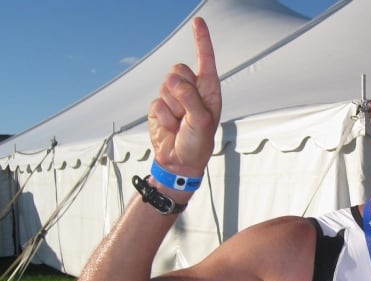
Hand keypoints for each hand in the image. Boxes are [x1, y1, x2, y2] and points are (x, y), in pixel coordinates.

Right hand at [148, 17, 221, 176]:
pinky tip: (170, 128)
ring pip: (166, 86)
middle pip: (179, 70)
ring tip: (180, 123)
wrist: (179, 163)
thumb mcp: (202, 121)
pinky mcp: (158, 107)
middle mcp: (192, 91)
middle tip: (188, 114)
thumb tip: (174, 80)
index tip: (198, 22)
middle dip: (182, 91)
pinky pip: (156, 103)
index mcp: (208, 91)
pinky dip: (163, 117)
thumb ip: (190, 99)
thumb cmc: (198, 144)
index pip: (206, 60)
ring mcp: (174, 98)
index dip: (202, 41)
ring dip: (173, 107)